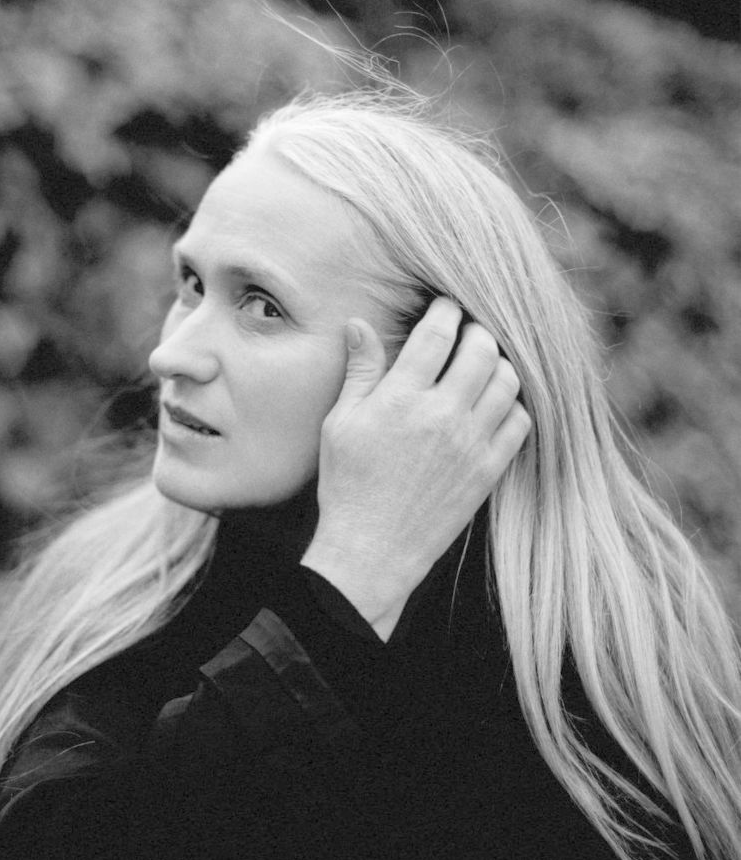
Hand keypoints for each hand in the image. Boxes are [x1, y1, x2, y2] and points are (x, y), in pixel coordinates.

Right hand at [301, 297, 529, 639]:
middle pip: (481, 348)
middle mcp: (441, 415)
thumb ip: (360, 371)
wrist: (371, 550)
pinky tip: (494, 407)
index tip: (445, 309)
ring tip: (483, 368)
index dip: (445, 311)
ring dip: (498, 365)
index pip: (438, 332)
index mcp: (401, 398)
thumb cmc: (347, 486)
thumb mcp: (340, 424)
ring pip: (507, 381)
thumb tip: (359, 323)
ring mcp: (470, 443)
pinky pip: (519, 421)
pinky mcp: (489, 470)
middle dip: (477, 332)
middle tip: (468, 335)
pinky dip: (512, 405)